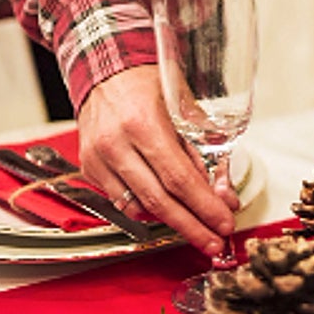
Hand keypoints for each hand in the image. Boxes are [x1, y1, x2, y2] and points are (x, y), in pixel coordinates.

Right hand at [75, 65, 239, 258]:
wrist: (105, 71)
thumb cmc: (148, 85)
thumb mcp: (186, 108)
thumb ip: (206, 152)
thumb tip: (224, 194)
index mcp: (143, 123)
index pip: (179, 178)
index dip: (204, 206)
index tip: (225, 223)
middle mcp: (116, 143)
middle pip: (159, 200)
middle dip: (192, 226)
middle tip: (214, 243)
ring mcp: (98, 158)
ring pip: (138, 206)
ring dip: (172, 223)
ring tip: (198, 231)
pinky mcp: (89, 168)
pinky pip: (121, 201)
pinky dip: (147, 210)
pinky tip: (167, 213)